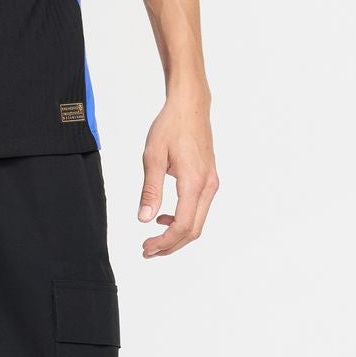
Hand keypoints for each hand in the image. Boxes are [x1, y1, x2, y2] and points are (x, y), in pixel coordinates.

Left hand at [137, 99, 218, 257]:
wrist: (190, 106)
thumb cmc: (171, 126)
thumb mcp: (152, 157)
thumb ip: (150, 190)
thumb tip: (144, 219)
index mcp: (194, 183)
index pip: (183, 226)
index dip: (165, 243)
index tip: (146, 247)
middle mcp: (208, 186)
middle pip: (193, 230)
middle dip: (171, 245)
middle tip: (147, 250)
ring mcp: (211, 183)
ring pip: (197, 221)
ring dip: (177, 235)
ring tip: (154, 239)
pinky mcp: (209, 179)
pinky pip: (199, 209)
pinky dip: (183, 220)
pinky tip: (165, 218)